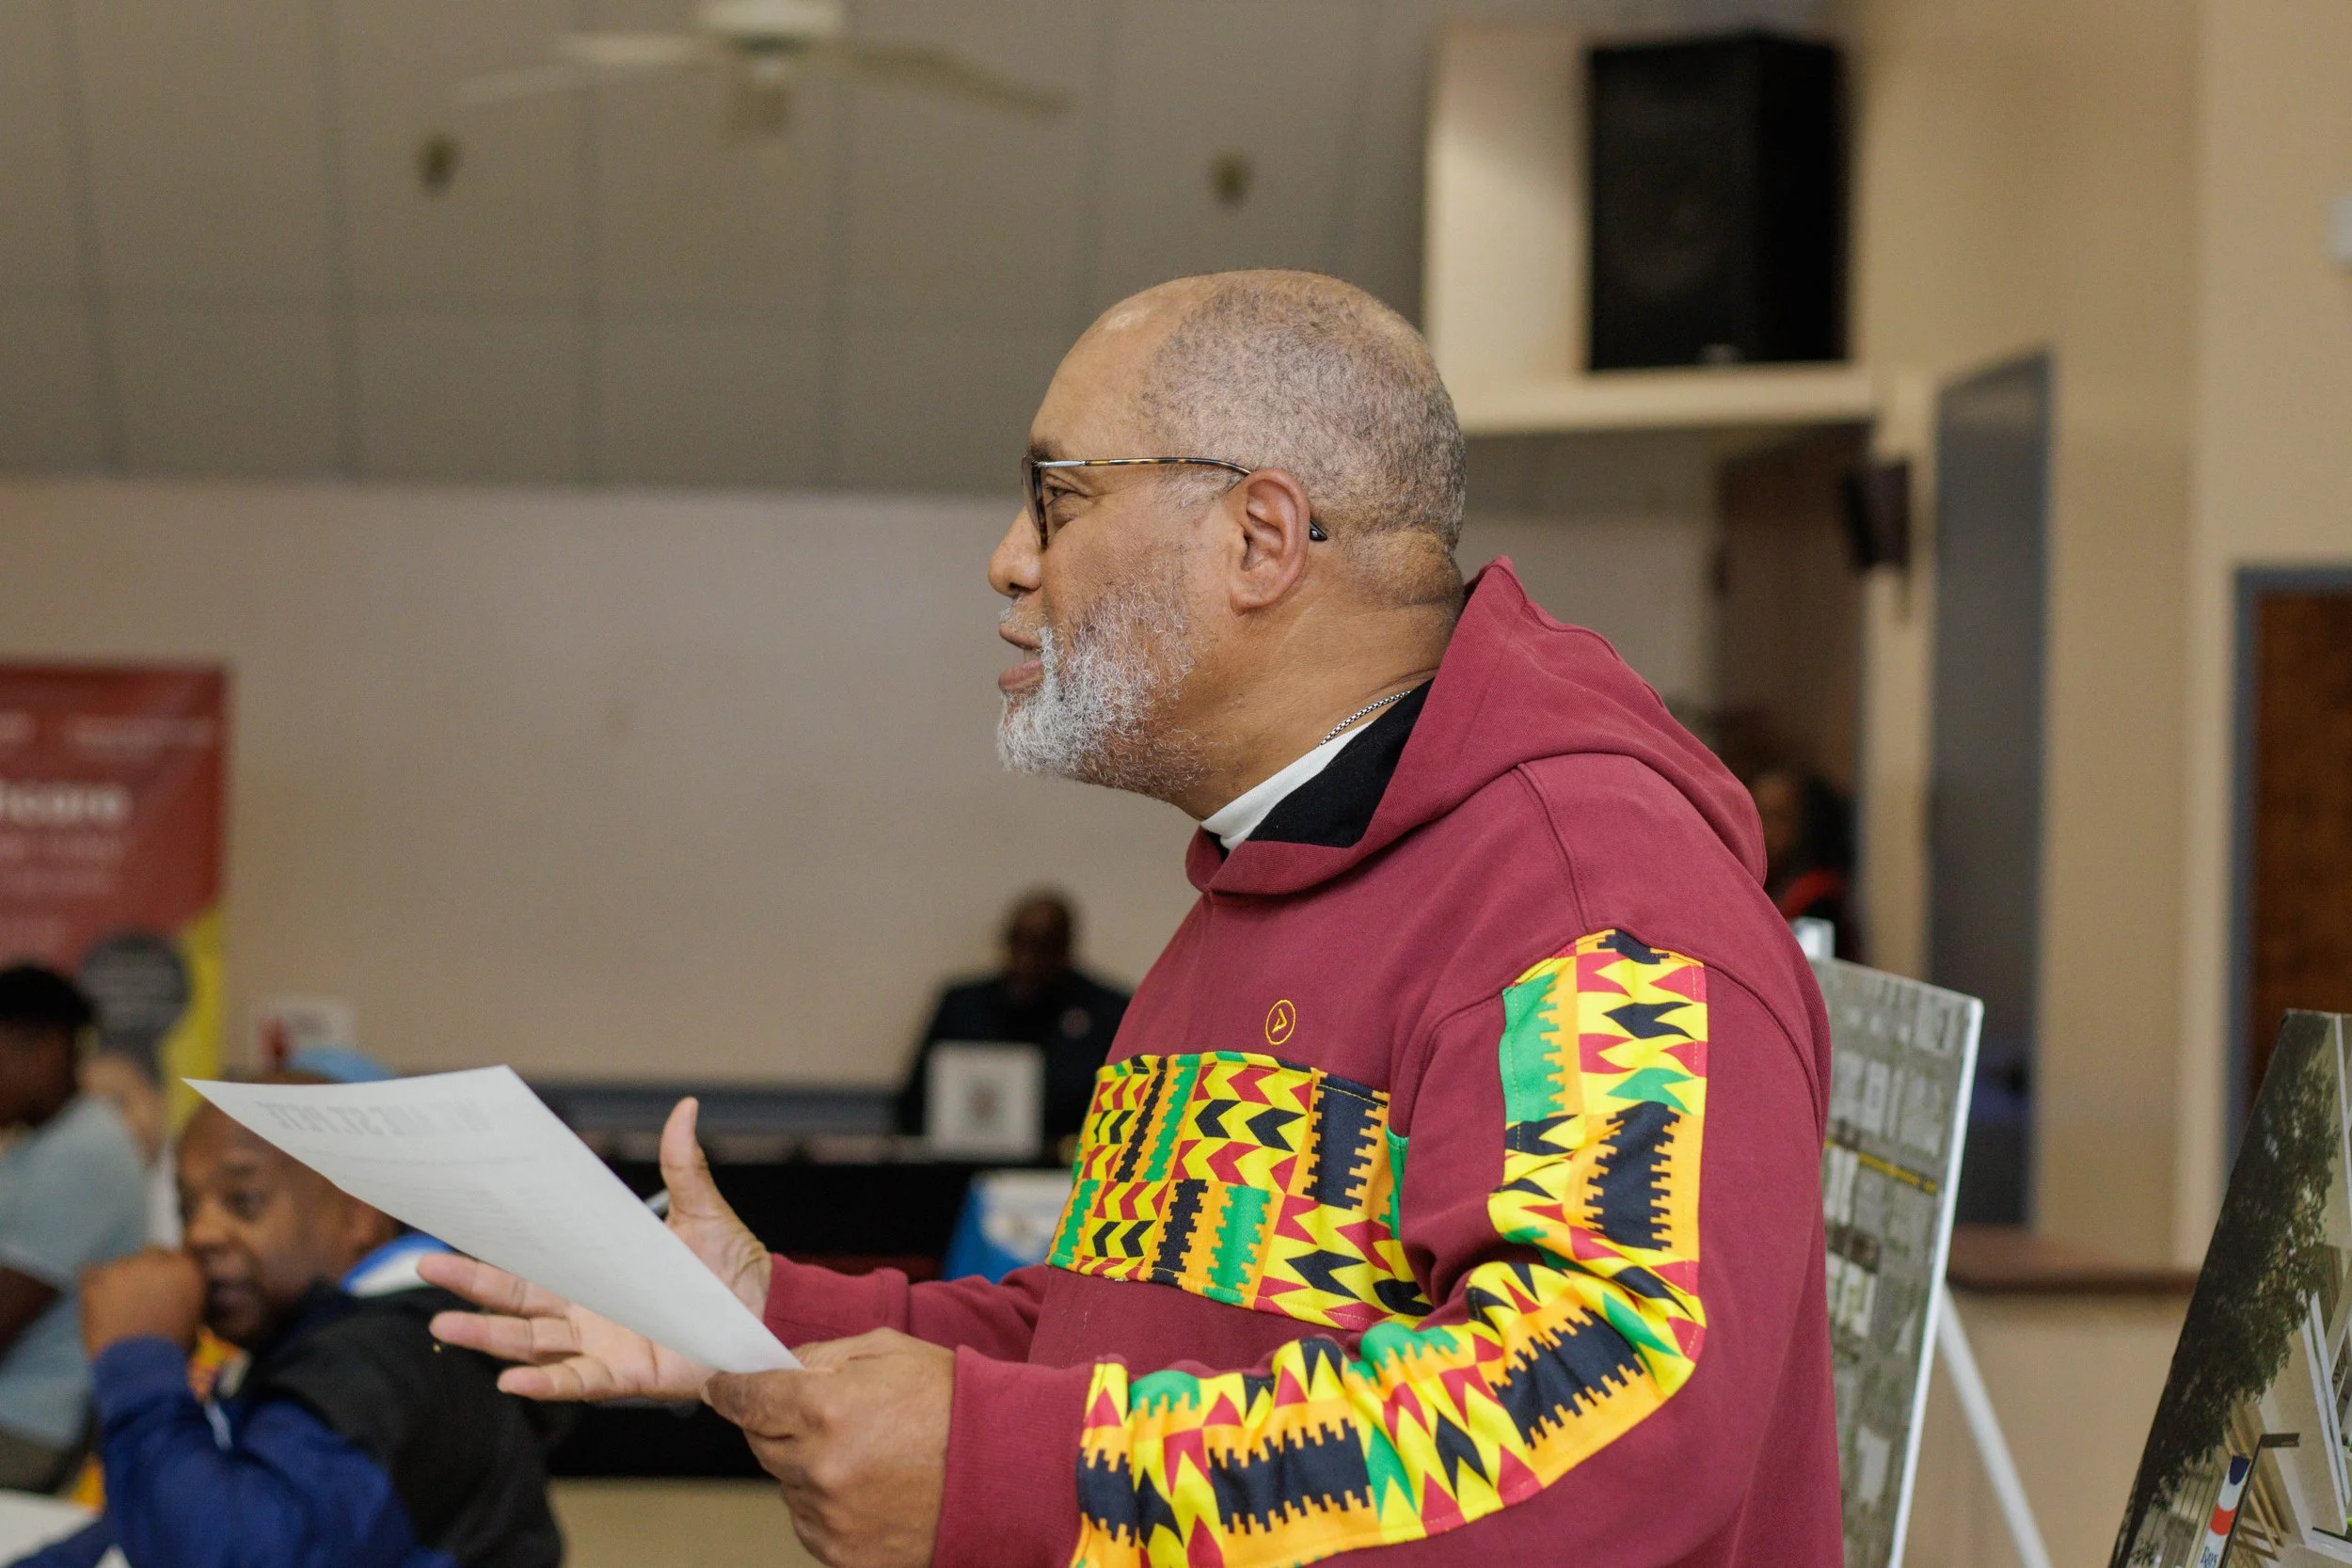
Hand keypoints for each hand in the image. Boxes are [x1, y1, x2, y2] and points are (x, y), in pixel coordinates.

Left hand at [82, 1249, 204, 1355]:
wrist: (139, 1366)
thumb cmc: (172, 1349)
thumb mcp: (194, 1317)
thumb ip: (185, 1295)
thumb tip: (177, 1294)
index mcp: (185, 1268)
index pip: (177, 1257)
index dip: (169, 1273)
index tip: (164, 1289)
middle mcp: (157, 1260)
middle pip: (151, 1255)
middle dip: (148, 1273)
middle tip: (141, 1298)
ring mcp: (124, 1268)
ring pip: (122, 1266)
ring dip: (122, 1280)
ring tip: (117, 1308)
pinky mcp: (97, 1280)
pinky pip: (92, 1273)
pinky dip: (94, 1286)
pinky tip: (98, 1303)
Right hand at [424, 1096, 771, 1400]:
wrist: (768, 1315)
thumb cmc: (733, 1268)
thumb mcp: (703, 1213)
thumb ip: (684, 1166)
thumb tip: (685, 1107)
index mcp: (595, 1273)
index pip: (531, 1262)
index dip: (492, 1251)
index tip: (452, 1226)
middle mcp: (587, 1311)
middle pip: (515, 1300)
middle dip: (470, 1285)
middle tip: (424, 1265)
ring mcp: (601, 1346)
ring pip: (531, 1343)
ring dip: (488, 1337)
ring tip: (444, 1327)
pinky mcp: (625, 1376)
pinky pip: (576, 1382)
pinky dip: (544, 1382)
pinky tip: (510, 1380)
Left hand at [705, 1329, 951, 1567]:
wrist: (1005, 1470)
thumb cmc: (953, 1403)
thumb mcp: (888, 1350)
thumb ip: (823, 1356)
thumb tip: (779, 1370)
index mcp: (825, 1408)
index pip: (747, 1399)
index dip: (729, 1389)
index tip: (720, 1387)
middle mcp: (818, 1467)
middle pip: (761, 1442)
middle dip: (780, 1423)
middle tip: (824, 1415)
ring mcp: (829, 1516)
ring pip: (785, 1482)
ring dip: (807, 1464)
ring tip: (864, 1453)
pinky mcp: (842, 1552)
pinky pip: (808, 1521)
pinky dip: (825, 1503)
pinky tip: (869, 1485)